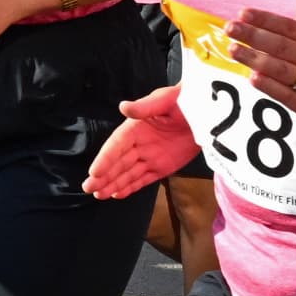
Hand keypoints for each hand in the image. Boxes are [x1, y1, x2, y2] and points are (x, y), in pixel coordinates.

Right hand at [82, 85, 195, 200]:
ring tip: (99, 195)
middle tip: (89, 189)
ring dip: (113, 184)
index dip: (105, 158)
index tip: (94, 172)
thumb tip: (123, 107)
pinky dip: (130, 188)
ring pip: (128, 174)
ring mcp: (149, 157)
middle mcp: (138, 144)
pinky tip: (117, 195)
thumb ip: (145, 107)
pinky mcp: (162, 168)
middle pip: (118, 162)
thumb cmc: (184, 102)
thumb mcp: (166, 100)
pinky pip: (143, 180)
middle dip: (103, 176)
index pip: (116, 145)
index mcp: (136, 127)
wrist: (206, 113)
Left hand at [225, 8, 295, 135]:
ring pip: (284, 70)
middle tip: (230, 28)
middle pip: (283, 46)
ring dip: (256, 59)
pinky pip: (290, 97)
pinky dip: (270, 87)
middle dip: (254, 35)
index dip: (267, 20)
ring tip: (233, 49)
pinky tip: (252, 78)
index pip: (292, 27)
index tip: (244, 13)